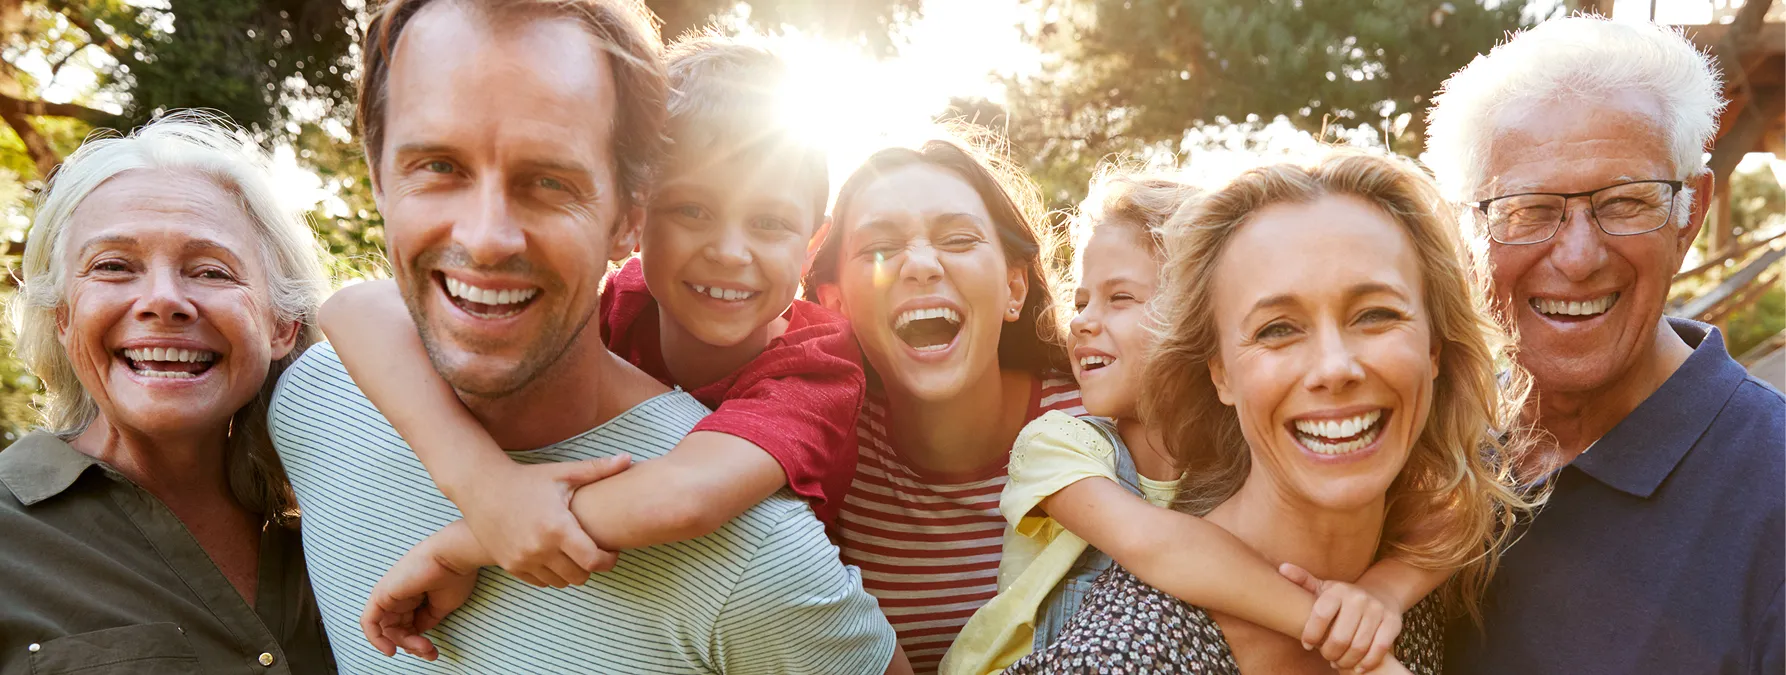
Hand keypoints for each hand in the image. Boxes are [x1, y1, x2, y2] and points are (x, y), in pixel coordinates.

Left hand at [359, 537, 480, 660]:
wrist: (454, 557)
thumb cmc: (454, 576)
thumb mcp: (442, 606)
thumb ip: (426, 620)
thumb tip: (417, 633)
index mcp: (413, 596)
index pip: (407, 625)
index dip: (417, 641)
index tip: (432, 650)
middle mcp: (399, 595)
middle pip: (397, 629)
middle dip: (412, 644)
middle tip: (429, 651)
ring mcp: (389, 595)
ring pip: (386, 629)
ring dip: (403, 643)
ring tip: (422, 647)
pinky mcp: (381, 595)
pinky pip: (369, 622)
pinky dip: (376, 638)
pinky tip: (390, 650)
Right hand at [455, 454, 632, 587]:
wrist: (482, 488)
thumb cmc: (526, 479)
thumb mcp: (562, 473)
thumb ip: (598, 469)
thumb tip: (629, 458)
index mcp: (558, 528)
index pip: (594, 561)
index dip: (609, 560)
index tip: (612, 551)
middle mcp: (540, 549)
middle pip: (581, 577)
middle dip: (592, 566)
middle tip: (594, 551)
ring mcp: (523, 560)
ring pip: (561, 582)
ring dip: (572, 572)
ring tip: (574, 554)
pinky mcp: (510, 567)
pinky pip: (541, 582)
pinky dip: (552, 574)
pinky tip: (554, 557)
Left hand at [1279, 562, 1402, 671]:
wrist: (1380, 596)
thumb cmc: (1342, 598)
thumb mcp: (1323, 588)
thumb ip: (1303, 581)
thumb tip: (1282, 569)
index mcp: (1338, 590)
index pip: (1320, 615)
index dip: (1311, 634)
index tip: (1307, 645)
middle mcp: (1358, 598)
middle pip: (1340, 637)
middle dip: (1329, 653)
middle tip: (1326, 657)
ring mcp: (1377, 610)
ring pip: (1359, 646)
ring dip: (1346, 660)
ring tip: (1339, 662)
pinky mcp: (1393, 622)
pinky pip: (1379, 649)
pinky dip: (1367, 662)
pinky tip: (1358, 667)